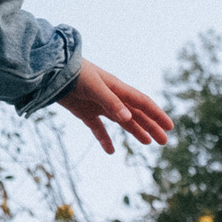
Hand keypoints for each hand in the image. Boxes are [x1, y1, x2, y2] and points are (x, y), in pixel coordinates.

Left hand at [54, 61, 174, 152]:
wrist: (51, 70)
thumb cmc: (75, 73)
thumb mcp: (94, 87)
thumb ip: (111, 102)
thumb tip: (128, 119)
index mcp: (118, 88)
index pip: (142, 103)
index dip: (157, 114)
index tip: (169, 127)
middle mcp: (111, 97)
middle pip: (136, 114)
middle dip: (151, 126)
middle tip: (164, 141)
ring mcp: (98, 105)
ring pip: (121, 121)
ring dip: (135, 131)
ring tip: (148, 142)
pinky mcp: (84, 112)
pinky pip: (98, 128)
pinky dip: (104, 139)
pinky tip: (110, 151)